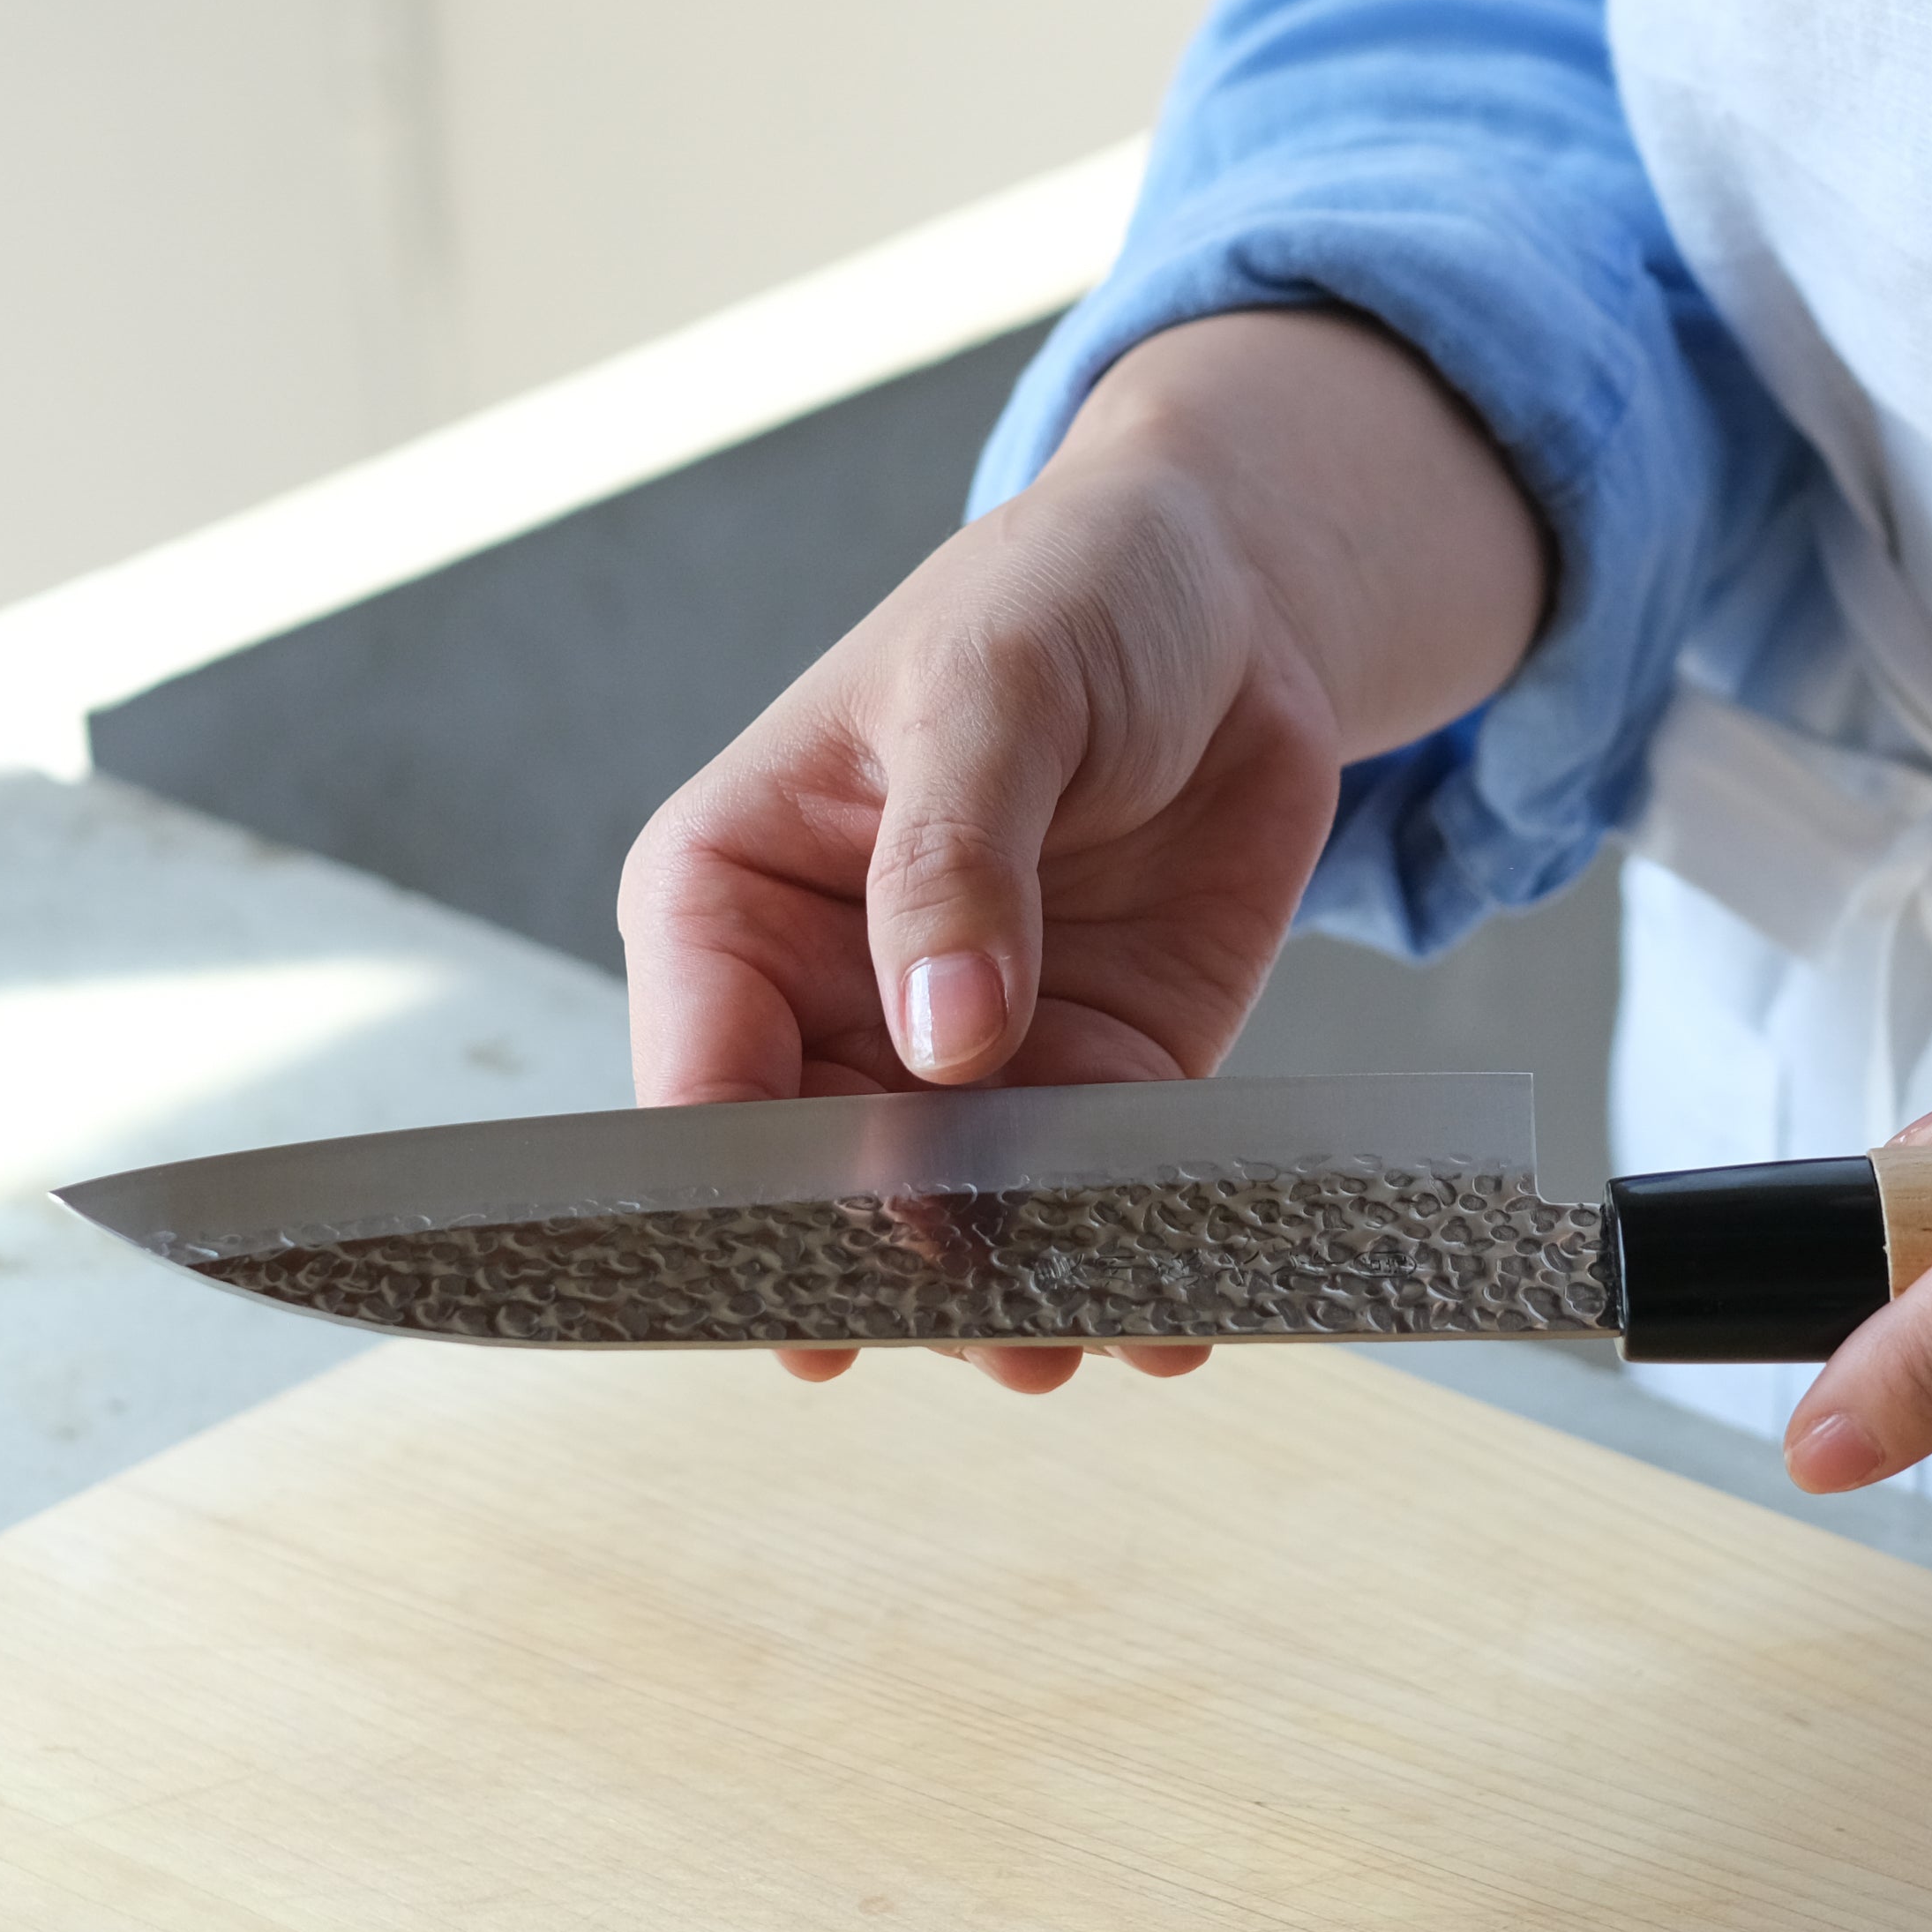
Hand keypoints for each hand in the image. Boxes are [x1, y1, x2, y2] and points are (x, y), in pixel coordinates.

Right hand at [618, 309, 1546, 1390]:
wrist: (1232, 595)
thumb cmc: (1063, 599)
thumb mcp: (991, 688)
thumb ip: (956, 862)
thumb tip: (939, 1037)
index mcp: (728, 899)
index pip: (699, 1080)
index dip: (741, 1192)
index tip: (809, 1278)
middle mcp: (823, 1002)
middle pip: (825, 1183)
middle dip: (888, 1265)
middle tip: (966, 1325)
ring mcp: (961, 1057)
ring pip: (959, 1218)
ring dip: (1010, 1287)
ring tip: (1066, 1336)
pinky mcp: (1098, 1076)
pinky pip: (1098, 1193)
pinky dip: (1131, 1258)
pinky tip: (1167, 1315)